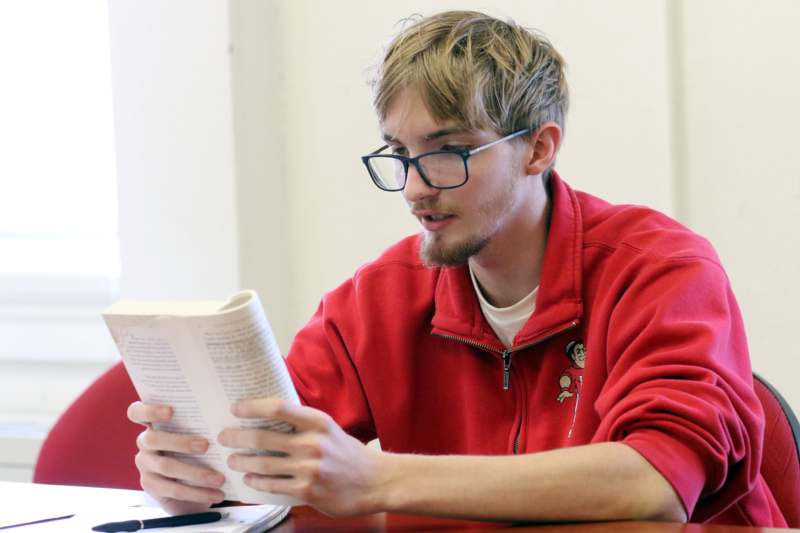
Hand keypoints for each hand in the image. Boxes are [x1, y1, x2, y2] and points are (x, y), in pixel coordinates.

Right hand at [127, 401, 225, 514]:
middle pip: (152, 439)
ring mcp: (145, 464)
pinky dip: (197, 492)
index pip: (137, 412)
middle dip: (180, 442)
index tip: (171, 411)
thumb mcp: (200, 434)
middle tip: (206, 445)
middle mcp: (145, 442)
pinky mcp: (150, 485)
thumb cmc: (200, 449)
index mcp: (154, 423)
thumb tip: (224, 416)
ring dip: (196, 472)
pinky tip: (216, 494)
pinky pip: (173, 489)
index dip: (150, 410)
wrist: (193, 486)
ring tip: (219, 478)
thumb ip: (203, 424)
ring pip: (166, 466)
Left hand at [218, 399, 384, 515]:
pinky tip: (249, 479)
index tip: (236, 408)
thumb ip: (303, 423)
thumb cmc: (348, 453)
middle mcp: (312, 443)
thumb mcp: (329, 429)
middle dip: (236, 437)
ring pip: (263, 464)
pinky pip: (272, 486)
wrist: (375, 481)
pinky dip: (256, 482)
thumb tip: (268, 416)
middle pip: (263, 438)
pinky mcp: (307, 490)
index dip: (253, 407)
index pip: (278, 408)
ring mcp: (309, 469)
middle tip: (223, 437)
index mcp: (318, 422)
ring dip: (241, 461)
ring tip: (231, 460)